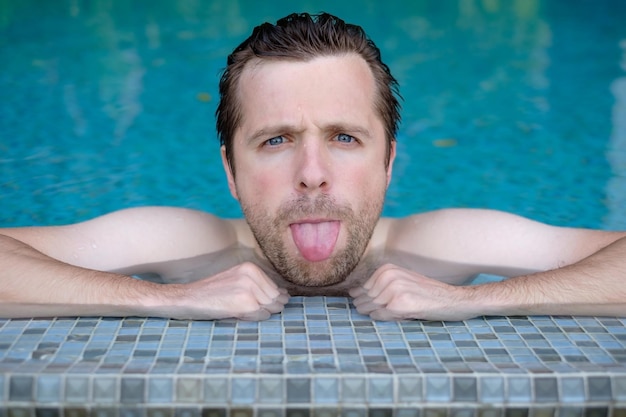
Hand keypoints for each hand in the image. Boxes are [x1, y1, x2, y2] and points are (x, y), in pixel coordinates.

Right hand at [163, 262, 289, 319]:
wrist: (188, 298)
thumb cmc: (212, 293)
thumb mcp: (236, 280)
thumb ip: (258, 285)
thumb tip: (284, 296)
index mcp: (251, 268)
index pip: (276, 289)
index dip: (268, 301)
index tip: (252, 303)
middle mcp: (252, 275)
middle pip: (276, 299)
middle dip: (267, 308)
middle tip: (243, 308)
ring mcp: (250, 289)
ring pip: (271, 308)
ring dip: (259, 313)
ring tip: (238, 309)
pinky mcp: (246, 304)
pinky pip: (262, 316)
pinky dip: (253, 319)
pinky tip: (236, 314)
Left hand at [349, 263, 474, 320]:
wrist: (455, 299)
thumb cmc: (429, 293)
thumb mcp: (403, 282)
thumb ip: (379, 286)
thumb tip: (352, 294)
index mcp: (387, 269)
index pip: (362, 289)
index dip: (370, 302)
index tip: (387, 304)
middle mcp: (388, 276)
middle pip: (363, 300)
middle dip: (373, 309)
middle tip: (397, 309)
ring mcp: (393, 289)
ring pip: (370, 309)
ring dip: (382, 315)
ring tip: (403, 310)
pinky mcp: (399, 304)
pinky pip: (380, 316)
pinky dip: (387, 319)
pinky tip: (404, 314)